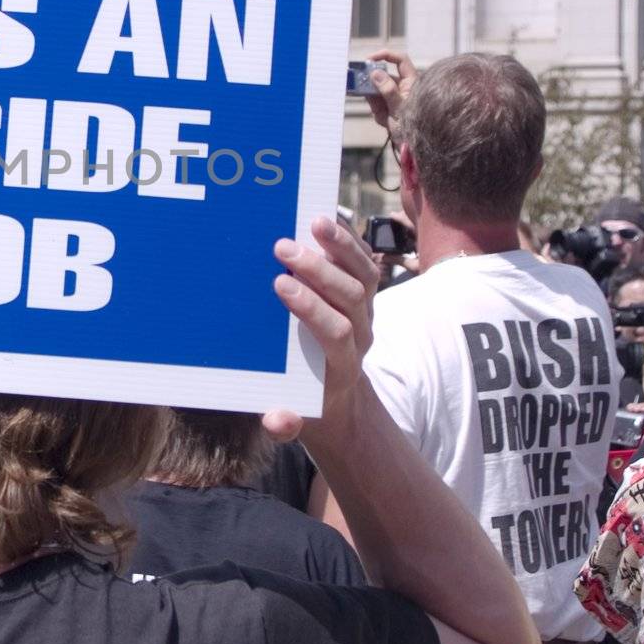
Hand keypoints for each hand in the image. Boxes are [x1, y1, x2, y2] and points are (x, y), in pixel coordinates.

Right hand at [263, 217, 378, 442]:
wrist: (338, 397)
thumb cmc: (306, 401)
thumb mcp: (296, 422)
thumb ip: (286, 424)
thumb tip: (276, 421)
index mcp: (343, 363)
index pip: (336, 330)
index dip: (312, 308)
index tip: (280, 286)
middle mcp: (361, 333)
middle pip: (351, 296)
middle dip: (319, 271)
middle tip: (283, 249)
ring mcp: (367, 311)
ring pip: (365, 274)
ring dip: (342, 246)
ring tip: (314, 221)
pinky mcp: (365, 293)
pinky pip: (364, 261)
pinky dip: (349, 239)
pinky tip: (326, 219)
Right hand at [365, 46, 417, 139]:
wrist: (413, 144)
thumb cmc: (413, 124)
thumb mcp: (399, 106)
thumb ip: (387, 89)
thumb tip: (376, 73)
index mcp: (411, 81)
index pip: (400, 60)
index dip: (386, 55)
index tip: (370, 59)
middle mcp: (403, 87)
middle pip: (383, 77)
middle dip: (373, 86)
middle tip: (362, 90)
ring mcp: (395, 97)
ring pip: (377, 92)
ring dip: (375, 102)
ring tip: (381, 114)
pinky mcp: (389, 107)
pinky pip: (376, 104)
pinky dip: (377, 112)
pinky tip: (384, 120)